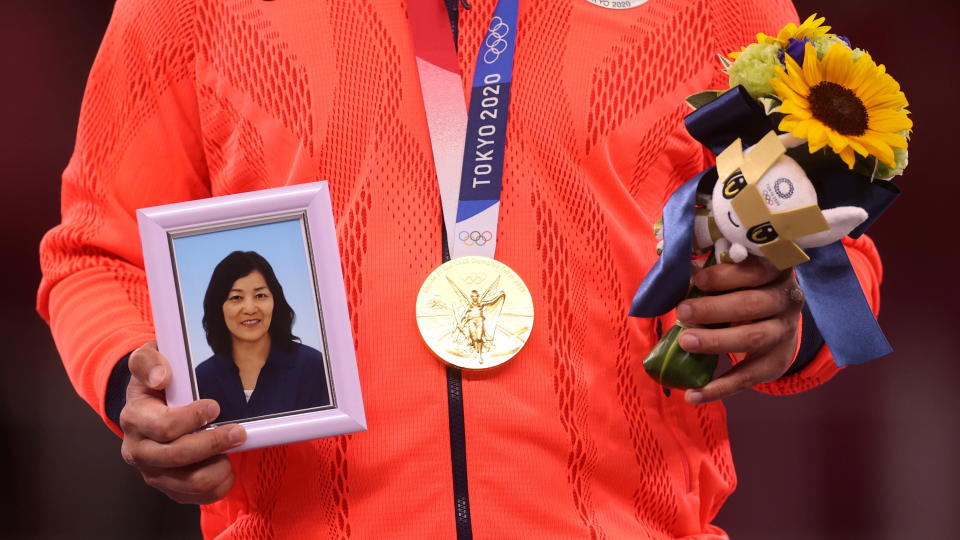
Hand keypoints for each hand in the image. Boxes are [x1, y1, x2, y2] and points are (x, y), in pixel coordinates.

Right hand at [119, 341, 245, 503]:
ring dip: (218, 467)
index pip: (165, 426)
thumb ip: (149, 361)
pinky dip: (218, 486)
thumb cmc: (153, 384)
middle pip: (178, 457)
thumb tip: (161, 377)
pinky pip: (195, 498)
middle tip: (238, 432)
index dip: (194, 418)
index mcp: (135, 418)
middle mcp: (138, 450)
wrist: (146, 407)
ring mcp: (152, 472)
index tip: (214, 406)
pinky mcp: (167, 487)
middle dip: (214, 443)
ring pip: (189, 482)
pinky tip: (225, 467)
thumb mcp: (147, 362)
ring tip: (232, 448)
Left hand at [675, 256, 803, 404]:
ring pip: (752, 338)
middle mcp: (786, 300)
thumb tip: (675, 274)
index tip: (697, 279)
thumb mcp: (735, 276)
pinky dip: (719, 388)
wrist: (777, 322)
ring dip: (716, 341)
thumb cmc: (744, 289)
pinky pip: (747, 377)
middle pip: (753, 305)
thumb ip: (711, 274)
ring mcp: (785, 332)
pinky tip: (693, 395)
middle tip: (682, 312)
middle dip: (714, 309)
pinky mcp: (777, 362)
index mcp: (775, 272)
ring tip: (685, 341)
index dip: (726, 275)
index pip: (756, 270)